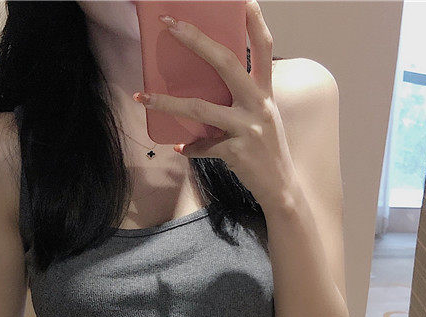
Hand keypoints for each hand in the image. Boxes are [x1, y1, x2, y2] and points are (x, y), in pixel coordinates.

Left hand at [132, 0, 296, 209]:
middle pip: (226, 62)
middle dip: (195, 40)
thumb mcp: (263, 117)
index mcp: (265, 91)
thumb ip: (243, 98)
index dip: (254, 20)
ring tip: (144, 98)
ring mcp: (247, 128)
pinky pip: (203, 147)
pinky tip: (180, 148)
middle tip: (169, 25)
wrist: (281, 187)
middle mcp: (258, 104)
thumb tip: (209, 88)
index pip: (264, 46)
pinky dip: (189, 148)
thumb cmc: (267, 150)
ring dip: (168, 103)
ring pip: (200, 108)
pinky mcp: (236, 151)